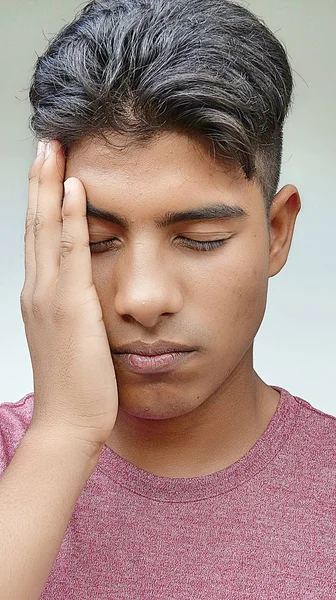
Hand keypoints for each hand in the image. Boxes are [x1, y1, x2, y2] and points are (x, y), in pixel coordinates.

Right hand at [21, 140, 118, 456]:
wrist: (71, 422)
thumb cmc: (78, 384)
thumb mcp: (73, 337)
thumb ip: (76, 308)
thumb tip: (86, 291)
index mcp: (41, 295)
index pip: (40, 236)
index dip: (42, 199)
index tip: (49, 167)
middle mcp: (38, 289)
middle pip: (36, 223)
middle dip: (40, 180)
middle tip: (46, 142)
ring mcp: (49, 296)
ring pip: (46, 229)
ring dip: (49, 186)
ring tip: (53, 148)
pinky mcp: (70, 306)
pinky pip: (71, 252)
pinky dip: (71, 218)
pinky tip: (75, 188)